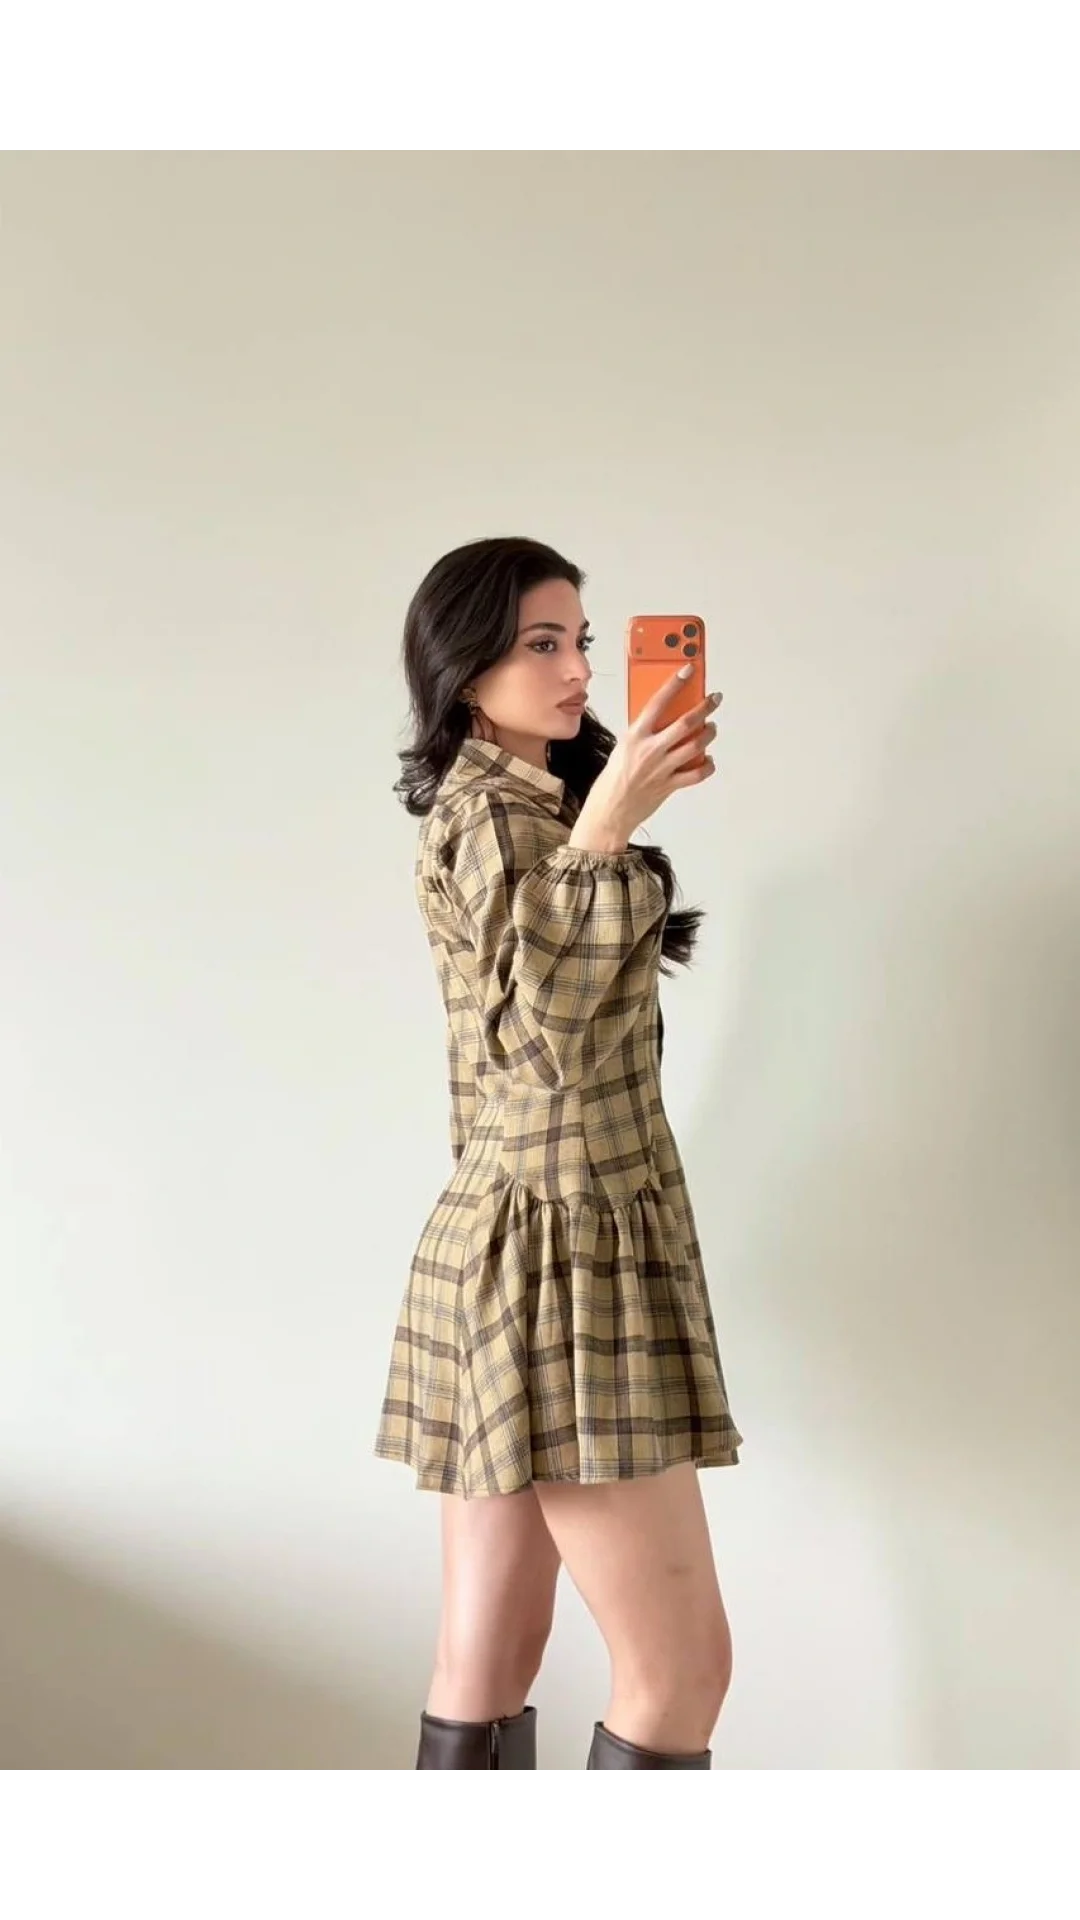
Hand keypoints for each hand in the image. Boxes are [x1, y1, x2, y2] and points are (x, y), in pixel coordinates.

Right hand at [570, 666, 721, 848]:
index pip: (658, 702)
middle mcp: (650, 750)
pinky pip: (696, 774)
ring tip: (712, 727)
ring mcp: (662, 768)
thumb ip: (643, 734)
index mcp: (635, 736)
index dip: (674, 684)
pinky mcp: (670, 785)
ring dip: (709, 734)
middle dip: (704, 708)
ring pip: (695, 746)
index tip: (688, 670)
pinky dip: (707, 766)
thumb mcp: (623, 747)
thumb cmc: (614, 779)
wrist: (609, 810)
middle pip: (685, 723)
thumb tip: (664, 720)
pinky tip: (709, 760)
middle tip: (714, 699)